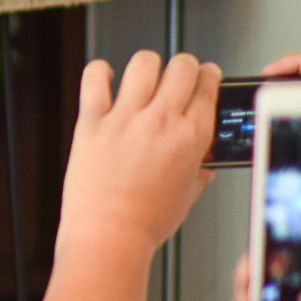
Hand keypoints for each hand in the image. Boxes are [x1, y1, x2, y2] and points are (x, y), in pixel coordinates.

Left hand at [56, 51, 222, 259]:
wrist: (109, 236)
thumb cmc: (146, 222)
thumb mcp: (189, 193)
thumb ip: (200, 166)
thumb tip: (204, 154)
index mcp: (191, 136)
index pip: (208, 86)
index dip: (209, 76)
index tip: (205, 76)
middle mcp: (160, 121)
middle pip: (181, 66)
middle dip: (184, 66)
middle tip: (178, 74)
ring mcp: (124, 119)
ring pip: (143, 63)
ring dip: (147, 66)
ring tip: (143, 76)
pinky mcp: (91, 123)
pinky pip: (93, 80)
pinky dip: (99, 72)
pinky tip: (103, 77)